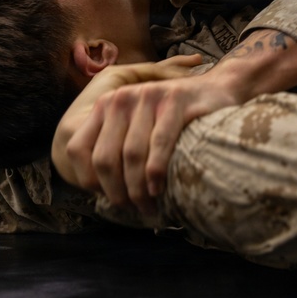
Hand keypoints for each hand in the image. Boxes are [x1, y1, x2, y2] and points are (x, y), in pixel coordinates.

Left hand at [59, 59, 241, 216]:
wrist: (217, 88)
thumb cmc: (176, 117)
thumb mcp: (138, 126)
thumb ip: (116, 147)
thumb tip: (100, 191)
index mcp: (105, 105)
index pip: (78, 149)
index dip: (89, 181)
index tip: (107, 200)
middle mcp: (121, 97)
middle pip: (105, 157)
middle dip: (116, 192)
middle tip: (132, 209)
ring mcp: (148, 96)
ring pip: (132, 153)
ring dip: (138, 188)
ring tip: (148, 206)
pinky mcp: (174, 98)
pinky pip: (159, 142)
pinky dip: (156, 170)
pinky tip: (158, 188)